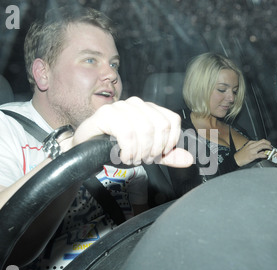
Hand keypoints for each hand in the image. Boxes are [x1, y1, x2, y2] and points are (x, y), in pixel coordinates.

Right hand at [72, 97, 192, 166]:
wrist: (86, 149)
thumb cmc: (115, 148)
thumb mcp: (146, 153)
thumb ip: (167, 155)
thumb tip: (189, 159)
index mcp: (149, 109)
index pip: (172, 120)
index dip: (169, 142)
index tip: (158, 155)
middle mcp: (136, 104)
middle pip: (160, 126)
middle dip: (153, 150)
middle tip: (142, 160)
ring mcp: (121, 106)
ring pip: (145, 130)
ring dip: (139, 152)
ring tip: (131, 159)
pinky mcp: (106, 113)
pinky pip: (127, 133)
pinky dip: (128, 150)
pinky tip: (122, 156)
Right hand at [234, 139, 272, 165]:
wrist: (235, 159)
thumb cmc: (241, 155)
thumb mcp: (247, 148)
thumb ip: (254, 148)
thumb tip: (262, 150)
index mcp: (250, 143)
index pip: (260, 140)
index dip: (266, 142)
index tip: (268, 145)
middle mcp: (251, 145)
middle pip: (263, 141)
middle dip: (268, 144)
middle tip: (271, 147)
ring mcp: (252, 150)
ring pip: (262, 146)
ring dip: (268, 148)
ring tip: (270, 150)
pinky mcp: (252, 156)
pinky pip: (260, 154)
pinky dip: (265, 155)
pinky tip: (266, 156)